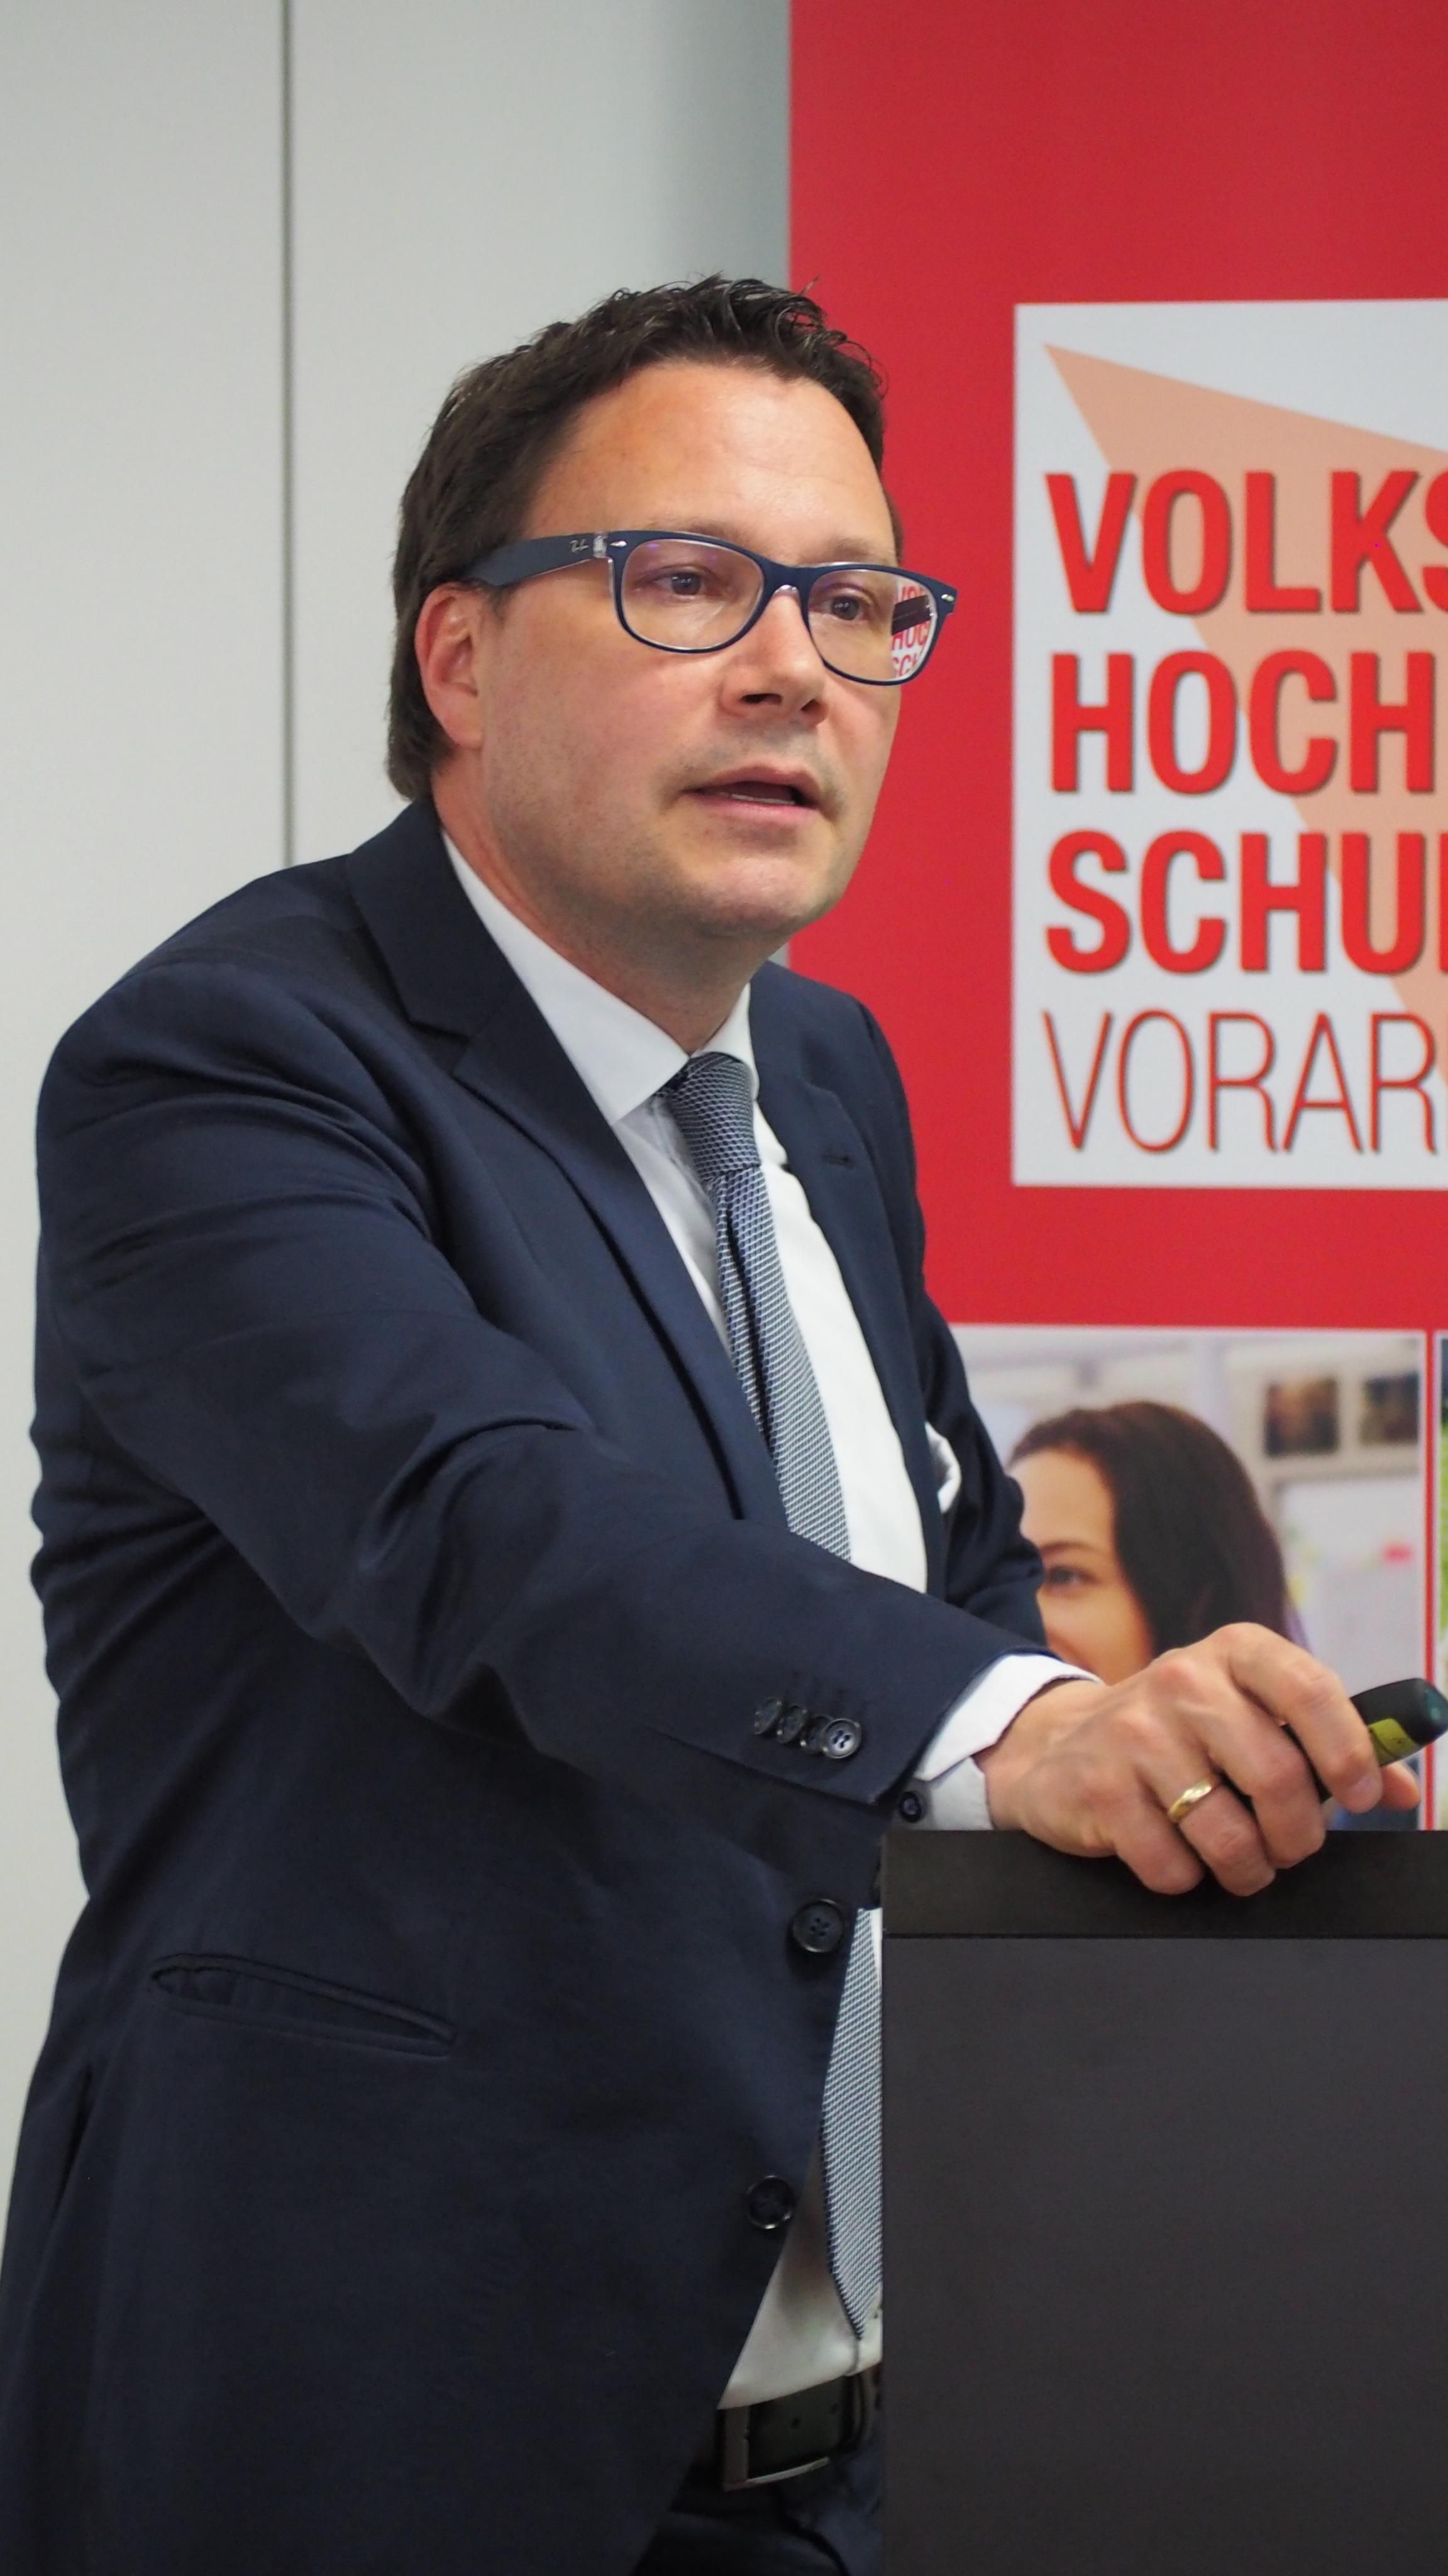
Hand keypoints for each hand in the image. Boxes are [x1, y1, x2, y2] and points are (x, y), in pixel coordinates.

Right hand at [975, 1625, 1419, 1896]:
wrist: (1060, 1747)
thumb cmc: (1179, 1733)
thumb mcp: (1251, 1715)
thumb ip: (1328, 1745)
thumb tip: (1399, 1787)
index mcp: (1235, 1652)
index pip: (1311, 1690)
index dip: (1348, 1752)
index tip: (1358, 1795)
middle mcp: (1182, 1680)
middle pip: (1278, 1777)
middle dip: (1298, 1836)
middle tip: (1290, 1847)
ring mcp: (1134, 1732)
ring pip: (1228, 1833)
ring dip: (1247, 1867)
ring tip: (1240, 1861)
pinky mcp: (1098, 1788)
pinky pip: (1172, 1866)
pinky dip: (1186, 1877)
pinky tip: (1175, 1852)